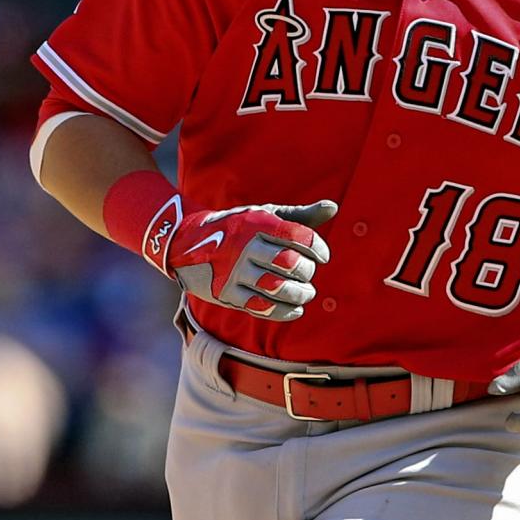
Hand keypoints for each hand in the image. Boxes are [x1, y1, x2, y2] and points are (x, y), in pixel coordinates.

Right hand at [165, 200, 336, 321]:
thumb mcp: (264, 215)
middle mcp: (245, 246)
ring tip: (306, 293)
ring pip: (278, 288)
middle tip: (308, 274)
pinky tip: (295, 309)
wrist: (187, 244)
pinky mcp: (227, 294)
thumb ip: (299, 216)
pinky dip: (284, 312)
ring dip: (300, 294)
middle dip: (308, 271)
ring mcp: (234, 271)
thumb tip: (333, 208)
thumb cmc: (238, 227)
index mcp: (257, 223)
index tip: (322, 256)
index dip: (318, 248)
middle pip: (290, 262)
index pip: (298, 236)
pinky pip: (262, 308)